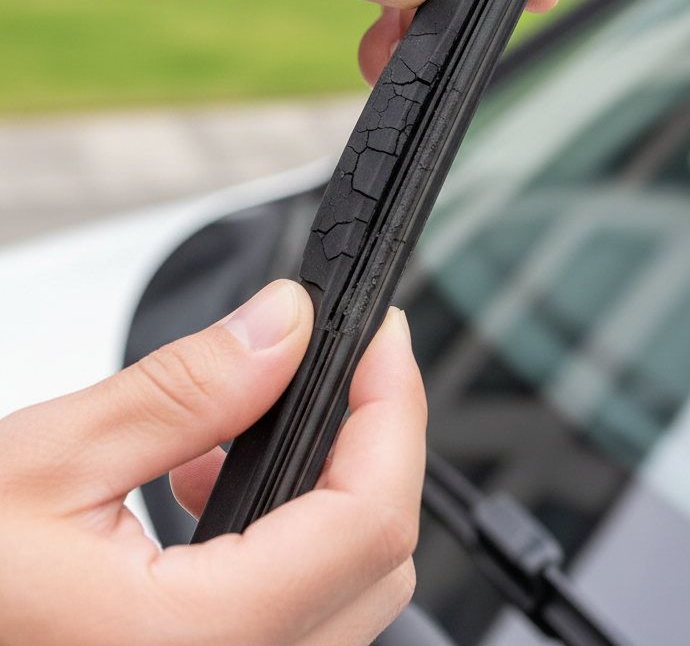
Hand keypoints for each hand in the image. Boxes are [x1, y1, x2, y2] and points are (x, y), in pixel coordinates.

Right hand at [0, 282, 426, 644]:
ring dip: (333, 490)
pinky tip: (214, 490)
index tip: (384, 339)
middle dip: (376, 443)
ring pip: (350, 591)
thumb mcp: (42, 463)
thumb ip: (185, 390)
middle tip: (344, 364)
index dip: (396, 410)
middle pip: (378, 557)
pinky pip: (299, 620)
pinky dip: (293, 540)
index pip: (369, 518)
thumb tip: (284, 324)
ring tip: (254, 424)